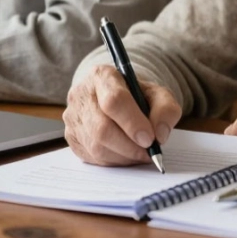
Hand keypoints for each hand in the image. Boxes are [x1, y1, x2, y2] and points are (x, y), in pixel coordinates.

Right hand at [64, 64, 181, 165]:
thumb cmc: (136, 96)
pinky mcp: (71, 137)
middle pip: (102, 128)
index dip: (133, 123)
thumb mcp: (157, 94)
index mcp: (102, 76)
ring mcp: (73, 117)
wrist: (114, 98)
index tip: (150, 139)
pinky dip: (114, 161)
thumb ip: (166, 110)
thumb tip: (159, 135)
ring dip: (124, 156)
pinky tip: (126, 154)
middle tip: (148, 152)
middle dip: (130, 146)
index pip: (114, 101)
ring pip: (96, 146)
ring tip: (140, 153)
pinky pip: (92, 157)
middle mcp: (81, 94)